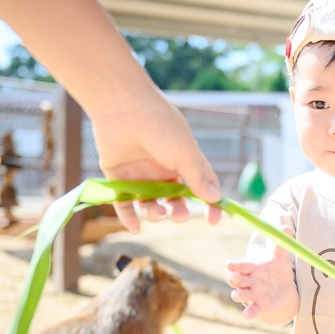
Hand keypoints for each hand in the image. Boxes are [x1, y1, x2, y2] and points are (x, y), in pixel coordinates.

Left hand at [89, 89, 222, 231]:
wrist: (122, 108)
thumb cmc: (160, 125)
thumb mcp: (185, 153)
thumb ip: (198, 178)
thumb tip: (216, 198)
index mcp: (185, 161)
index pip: (202, 187)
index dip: (210, 204)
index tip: (214, 220)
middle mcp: (164, 170)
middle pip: (175, 200)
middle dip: (180, 212)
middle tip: (180, 216)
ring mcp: (141, 175)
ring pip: (151, 204)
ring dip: (156, 215)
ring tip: (157, 214)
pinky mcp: (118, 178)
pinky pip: (124, 203)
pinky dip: (129, 217)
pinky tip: (135, 226)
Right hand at [226, 227, 299, 325]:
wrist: (284, 291)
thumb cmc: (278, 271)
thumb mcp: (280, 258)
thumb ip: (281, 244)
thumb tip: (287, 228)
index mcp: (252, 268)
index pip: (240, 265)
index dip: (234, 265)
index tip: (229, 264)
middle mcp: (249, 281)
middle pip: (236, 280)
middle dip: (233, 279)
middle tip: (234, 277)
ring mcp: (252, 295)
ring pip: (239, 295)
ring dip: (238, 295)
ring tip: (238, 294)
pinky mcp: (259, 307)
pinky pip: (251, 311)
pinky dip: (249, 313)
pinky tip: (248, 315)